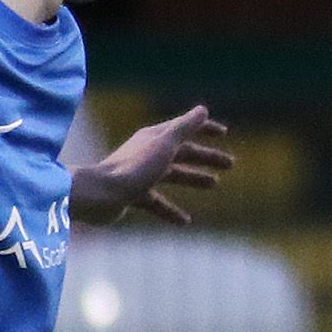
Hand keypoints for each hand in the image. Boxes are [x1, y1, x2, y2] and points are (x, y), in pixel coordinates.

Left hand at [78, 105, 233, 225]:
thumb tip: (203, 110)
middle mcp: (148, 153)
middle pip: (182, 152)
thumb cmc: (134, 168)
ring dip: (194, 178)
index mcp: (155, 137)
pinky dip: (171, 210)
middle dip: (206, 157)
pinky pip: (157, 202)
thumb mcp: (165, 144)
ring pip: (172, 175)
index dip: (205, 128)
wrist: (101, 194)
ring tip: (214, 184)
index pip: (184, 128)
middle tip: (230, 164)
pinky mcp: (134, 195)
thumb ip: (184, 127)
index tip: (224, 133)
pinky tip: (185, 222)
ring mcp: (141, 174)